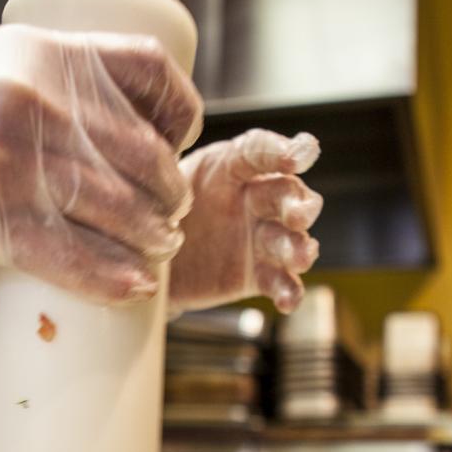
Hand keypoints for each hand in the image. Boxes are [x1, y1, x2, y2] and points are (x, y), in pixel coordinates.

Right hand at [0, 22, 202, 301]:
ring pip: (123, 212)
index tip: (178, 139)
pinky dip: (116, 279)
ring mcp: (19, 167)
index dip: (180, 112)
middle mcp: (39, 103)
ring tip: (157, 250)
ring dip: (153, 239)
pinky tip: (135, 287)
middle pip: (145, 154)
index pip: (150, 71)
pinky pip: (79, 259)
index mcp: (43, 53)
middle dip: (171, 193)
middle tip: (170, 214)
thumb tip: (105, 131)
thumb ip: (44, 88)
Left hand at [168, 130, 321, 313]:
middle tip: (299, 216)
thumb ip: (167, 172)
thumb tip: (163, 165)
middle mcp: (253, 198)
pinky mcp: (258, 274)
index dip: (281, 150)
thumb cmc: (157, 212)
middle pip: (286, 195)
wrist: (150, 263)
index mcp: (228, 166)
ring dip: (299, 248)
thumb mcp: (157, 185)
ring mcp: (259, 237)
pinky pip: (280, 281)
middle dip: (299, 204)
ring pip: (290, 239)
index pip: (258, 151)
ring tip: (300, 258)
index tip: (301, 155)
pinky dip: (289, 292)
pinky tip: (288, 301)